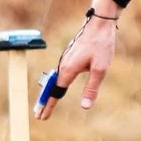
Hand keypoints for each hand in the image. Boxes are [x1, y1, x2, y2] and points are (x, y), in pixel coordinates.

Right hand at [37, 0, 120, 119]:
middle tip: (38, 116)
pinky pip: (60, 73)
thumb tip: (85, 106)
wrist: (99, 23)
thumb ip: (91, 88)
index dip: (49, 106)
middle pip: (51, 87)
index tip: (42, 116)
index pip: (56, 93)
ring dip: (50, 93)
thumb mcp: (100, 69)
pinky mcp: (69, 56)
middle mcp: (63, 65)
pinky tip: (57, 88)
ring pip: (55, 80)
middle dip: (45, 102)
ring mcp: (65, 59)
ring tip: (45, 105)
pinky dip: (55, 84)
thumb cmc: (101, 45)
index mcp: (68, 70)